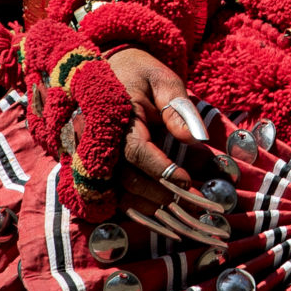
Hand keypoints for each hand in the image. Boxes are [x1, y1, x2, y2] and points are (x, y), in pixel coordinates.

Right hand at [106, 48, 228, 247]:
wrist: (110, 68)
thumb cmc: (141, 72)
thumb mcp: (163, 80)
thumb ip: (178, 107)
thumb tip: (196, 138)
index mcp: (113, 116)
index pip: (135, 151)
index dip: (161, 169)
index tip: (188, 181)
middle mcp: (98, 141)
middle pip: (126, 179)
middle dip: (160, 196)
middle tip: (194, 207)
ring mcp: (94, 157)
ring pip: (118, 194)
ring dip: (150, 209)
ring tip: (184, 220)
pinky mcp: (97, 168)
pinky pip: (114, 196)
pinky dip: (138, 211)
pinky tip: (164, 222)